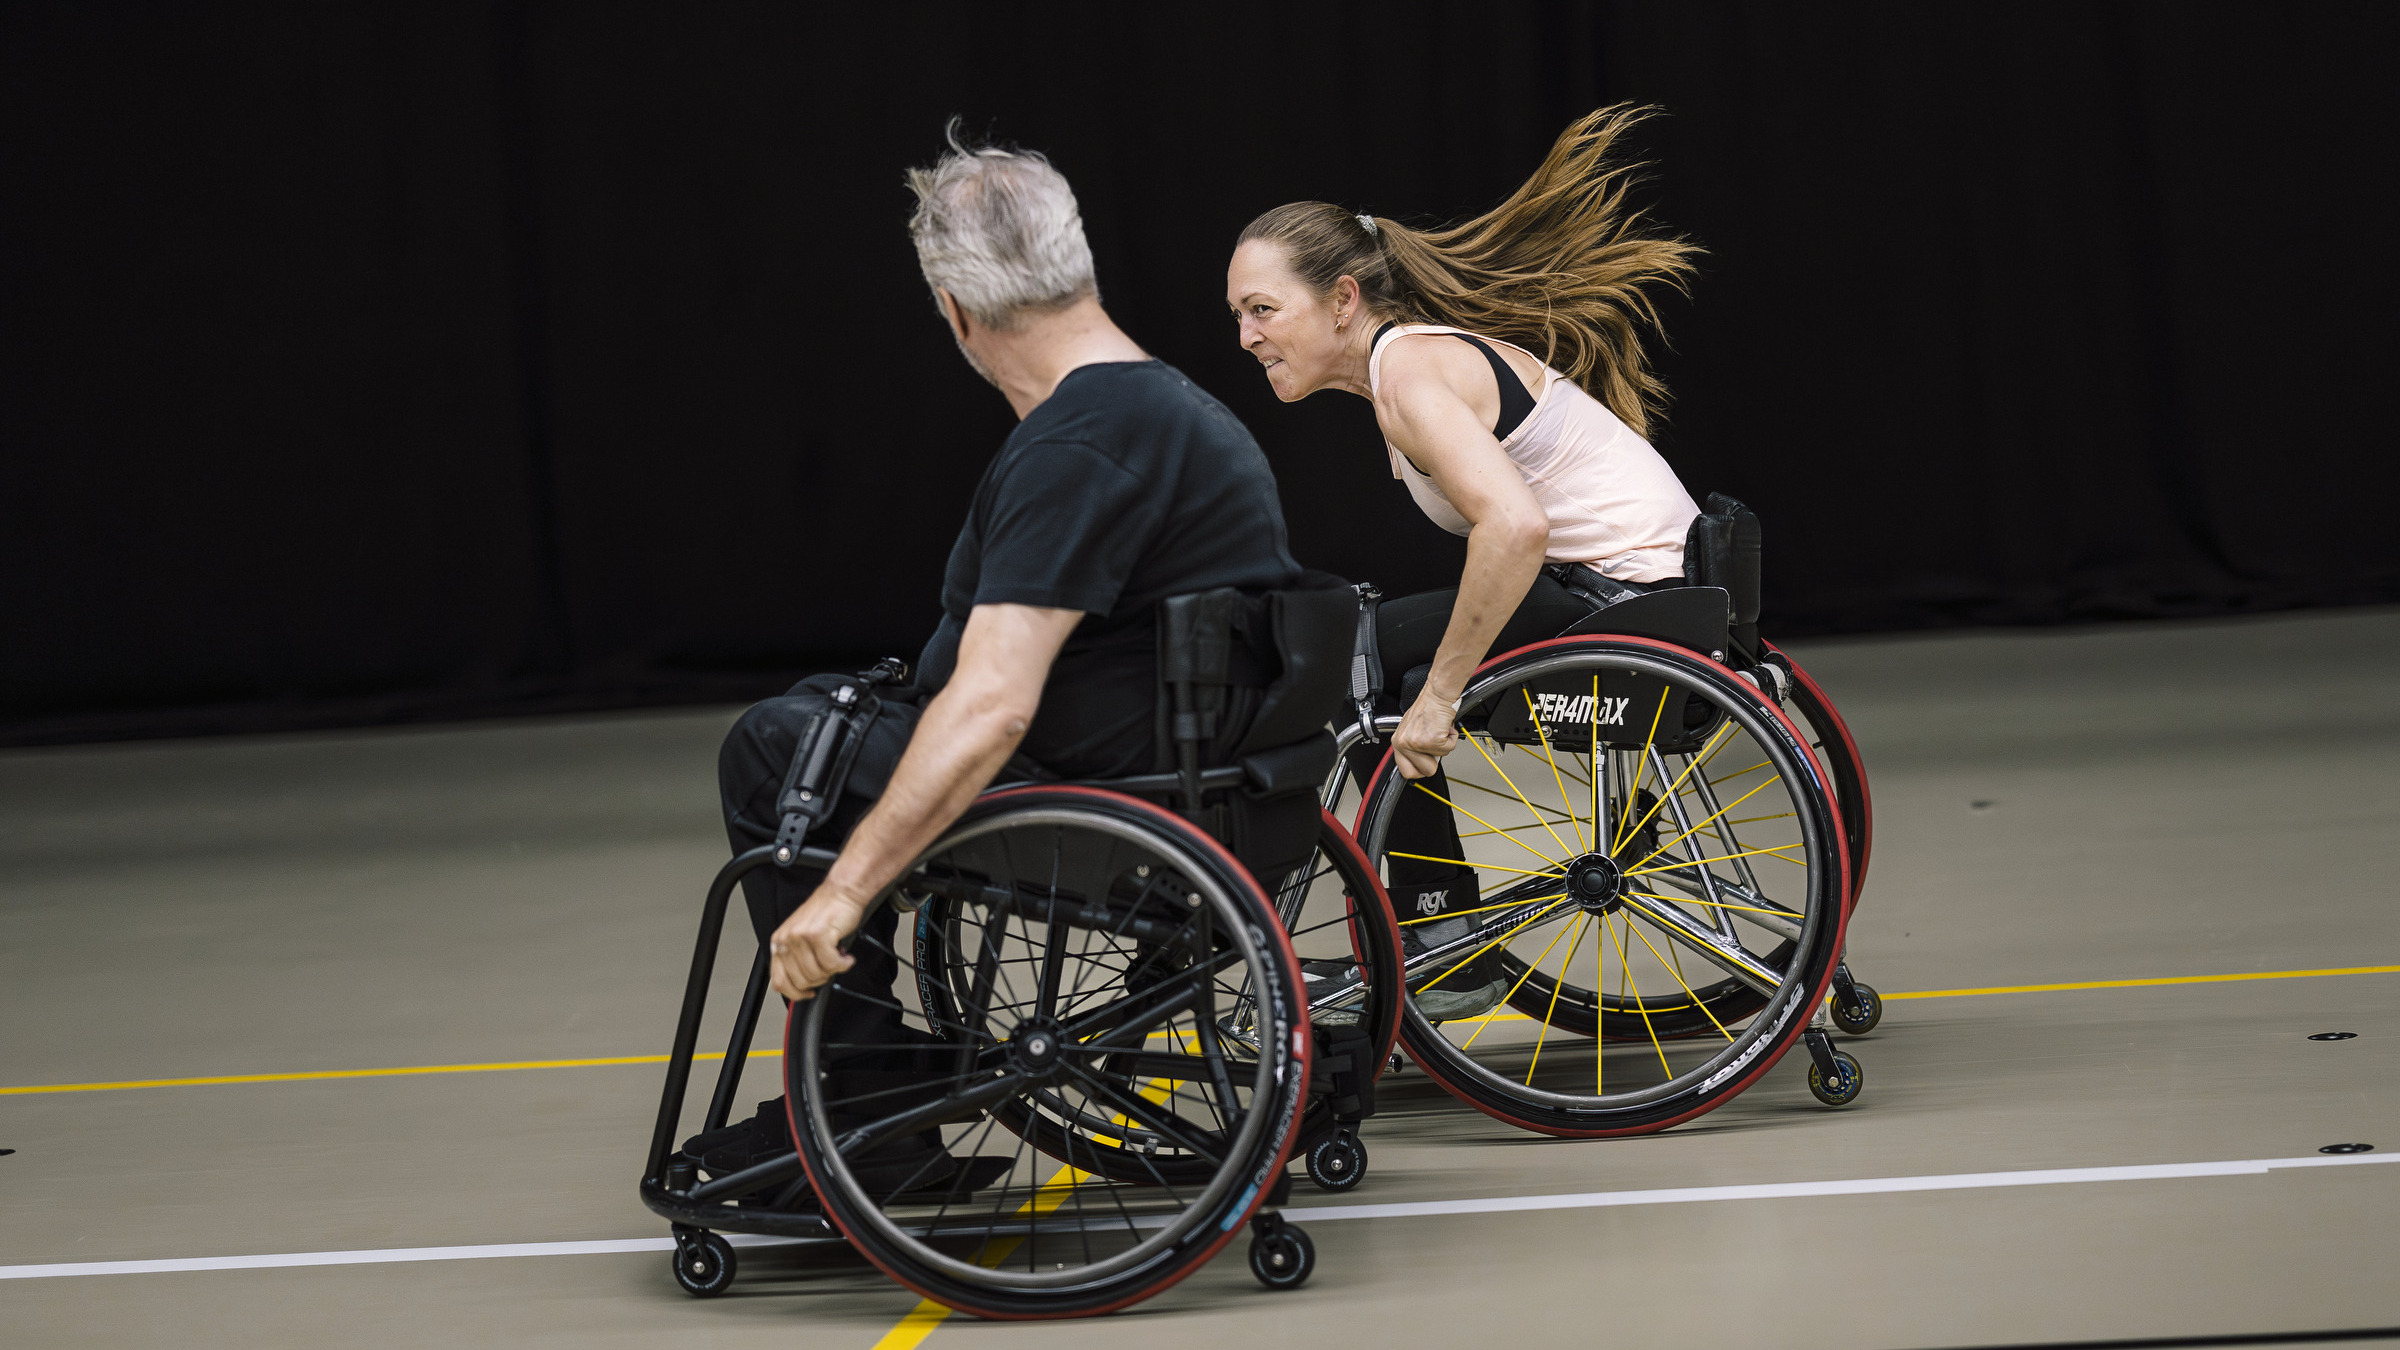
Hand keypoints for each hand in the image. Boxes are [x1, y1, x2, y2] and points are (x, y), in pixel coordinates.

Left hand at [768, 885, 870, 1000]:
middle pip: (801, 980)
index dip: (795, 993)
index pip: (779, 980)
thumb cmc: (826, 914)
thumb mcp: (801, 938)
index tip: (808, 993)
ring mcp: (801, 937)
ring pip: (816, 973)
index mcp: (779, 941)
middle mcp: (787, 939)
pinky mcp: (818, 935)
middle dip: (820, 978)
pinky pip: (831, 964)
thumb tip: (786, 987)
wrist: (842, 892)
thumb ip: (792, 961)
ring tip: (838, 957)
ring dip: (833, 969)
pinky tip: (846, 956)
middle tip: (830, 966)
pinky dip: (843, 964)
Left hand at [1391, 685, 1461, 779]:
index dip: (1419, 770)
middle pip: (1423, 772)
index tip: (1426, 764)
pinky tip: (1444, 727)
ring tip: (1438, 732)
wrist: (1437, 695)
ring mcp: (1416, 744)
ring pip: (1437, 762)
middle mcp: (1404, 744)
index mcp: (1397, 742)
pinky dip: (1451, 739)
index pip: (1405, 771)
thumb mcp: (1411, 730)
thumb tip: (1420, 762)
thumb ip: (1412, 747)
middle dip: (1433, 762)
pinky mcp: (1431, 741)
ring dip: (1442, 748)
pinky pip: (1448, 750)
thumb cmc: (1428, 708)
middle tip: (1435, 746)